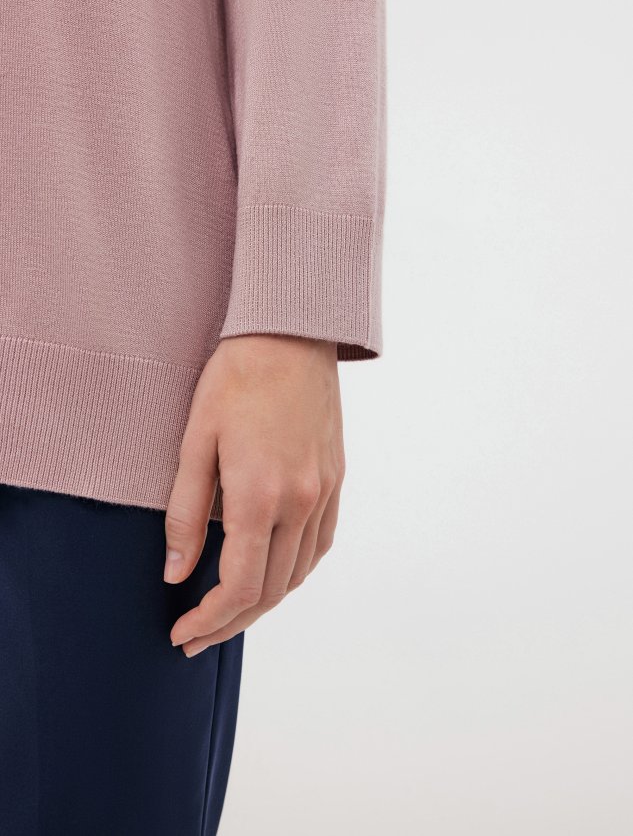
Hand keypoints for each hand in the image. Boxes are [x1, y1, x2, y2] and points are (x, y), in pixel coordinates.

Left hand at [165, 333, 344, 656]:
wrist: (291, 334)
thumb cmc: (236, 378)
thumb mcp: (195, 441)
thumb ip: (185, 513)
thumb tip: (175, 572)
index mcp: (259, 494)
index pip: (238, 586)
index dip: (209, 620)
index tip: (182, 633)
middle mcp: (300, 502)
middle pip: (270, 591)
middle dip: (230, 622)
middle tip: (196, 636)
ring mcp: (324, 492)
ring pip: (298, 573)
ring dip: (263, 602)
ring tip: (230, 611)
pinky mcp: (335, 479)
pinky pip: (320, 545)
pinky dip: (294, 571)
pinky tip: (274, 572)